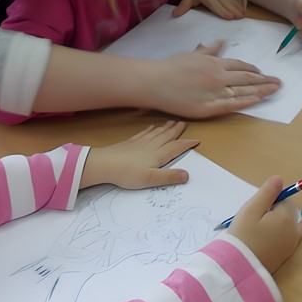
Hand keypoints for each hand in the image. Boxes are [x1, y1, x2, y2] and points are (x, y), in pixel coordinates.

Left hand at [81, 121, 199, 188]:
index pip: (176, 147)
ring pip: (157, 133)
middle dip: (177, 130)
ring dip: (166, 127)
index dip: (187, 143)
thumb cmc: (126, 174)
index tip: (197, 140)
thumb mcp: (150, 179)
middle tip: (184, 123)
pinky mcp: (130, 142)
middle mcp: (151, 146)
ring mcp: (140, 142)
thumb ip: (168, 177)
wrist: (104, 164)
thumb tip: (187, 175)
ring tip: (172, 122)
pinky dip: (151, 129)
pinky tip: (152, 127)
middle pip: (167, 136)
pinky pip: (144, 133)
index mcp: (158, 155)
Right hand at [148, 42, 280, 118]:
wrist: (155, 81)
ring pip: (244, 91)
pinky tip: (258, 100)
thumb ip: (209, 50)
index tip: (262, 73)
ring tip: (275, 90)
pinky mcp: (208, 107)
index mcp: (215, 63)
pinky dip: (247, 102)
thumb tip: (221, 42)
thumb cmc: (170, 67)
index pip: (240, 66)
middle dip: (265, 80)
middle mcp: (219, 76)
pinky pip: (232, 104)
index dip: (253, 70)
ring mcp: (215, 91)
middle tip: (279, 83)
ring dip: (262, 90)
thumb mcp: (192, 54)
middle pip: (247, 78)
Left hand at [174, 0, 244, 19]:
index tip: (229, 16)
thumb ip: (183, 5)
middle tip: (239, 17)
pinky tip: (243, 7)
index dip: (222, 10)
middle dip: (232, 10)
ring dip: (236, 6)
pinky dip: (238, 1)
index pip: (215, 4)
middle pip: (225, 3)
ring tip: (242, 14)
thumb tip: (174, 14)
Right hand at [228, 176, 301, 272]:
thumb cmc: (243, 235)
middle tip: (255, 218)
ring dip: (279, 222)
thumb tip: (279, 178)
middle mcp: (294, 230)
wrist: (239, 267)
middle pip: (288, 212)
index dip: (271, 199)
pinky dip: (285, 233)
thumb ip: (267, 193)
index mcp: (287, 217)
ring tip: (261, 227)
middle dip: (276, 210)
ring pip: (290, 225)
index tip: (258, 206)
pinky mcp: (285, 255)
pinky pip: (290, 238)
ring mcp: (291, 244)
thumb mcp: (251, 209)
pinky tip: (277, 233)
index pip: (284, 199)